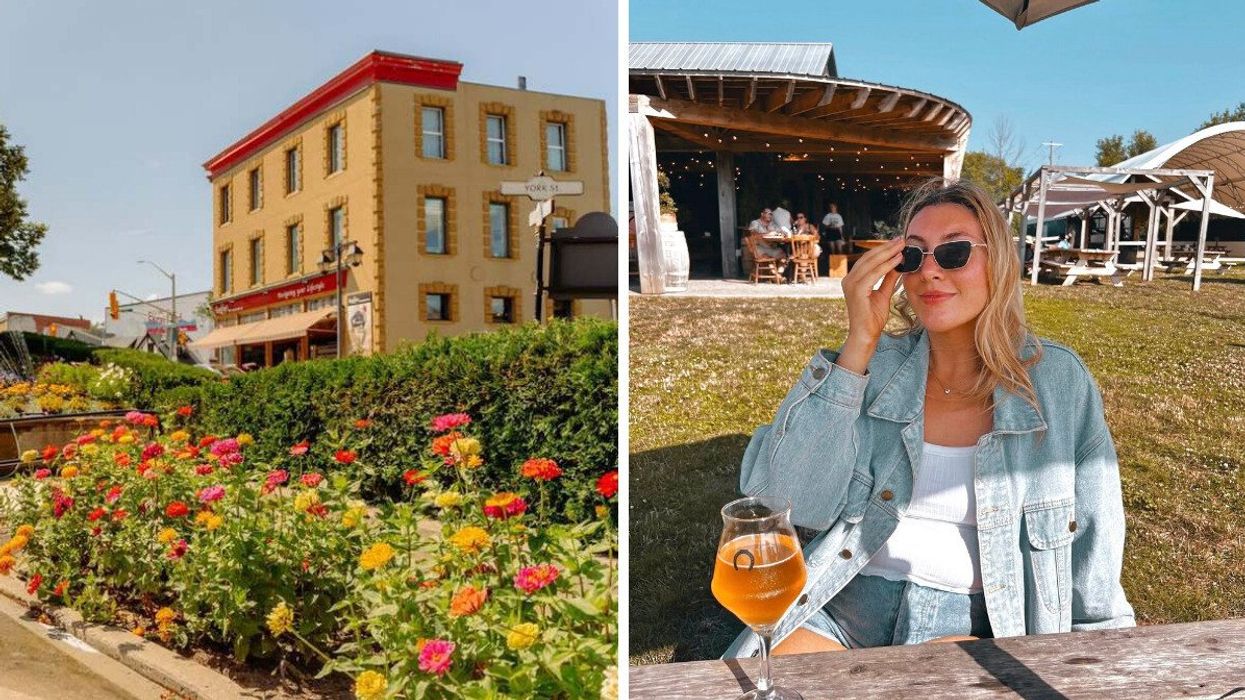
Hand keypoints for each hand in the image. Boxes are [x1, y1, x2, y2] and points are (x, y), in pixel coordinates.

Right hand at [837, 237, 903, 373]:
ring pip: (870, 262)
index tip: (898, 243)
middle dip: (886, 247)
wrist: (866, 334)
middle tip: (901, 240)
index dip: (883, 250)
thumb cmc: (872, 317)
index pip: (868, 259)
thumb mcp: (883, 293)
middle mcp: (848, 280)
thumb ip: (888, 279)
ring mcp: (850, 285)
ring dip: (888, 253)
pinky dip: (887, 265)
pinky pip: (873, 273)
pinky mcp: (856, 291)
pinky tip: (898, 260)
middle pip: (868, 257)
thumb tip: (897, 264)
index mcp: (853, 280)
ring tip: (902, 246)